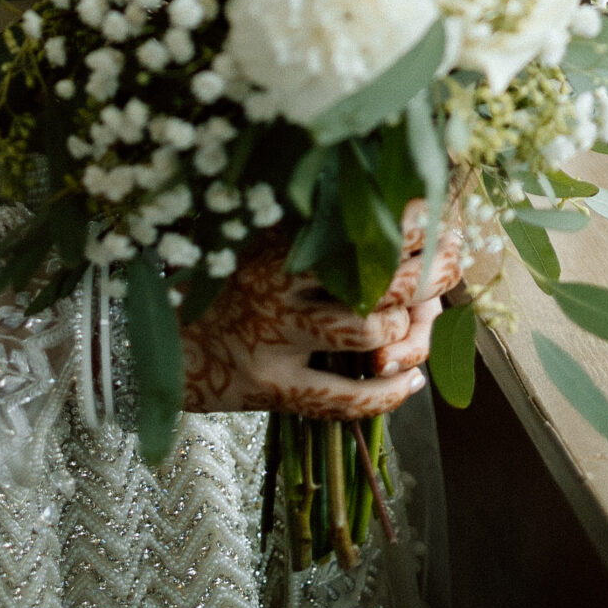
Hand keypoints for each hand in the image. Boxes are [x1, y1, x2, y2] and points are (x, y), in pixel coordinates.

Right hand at [180, 199, 463, 418]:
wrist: (156, 344)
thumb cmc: (216, 287)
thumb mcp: (253, 242)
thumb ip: (305, 229)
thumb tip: (388, 211)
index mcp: (275, 242)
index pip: (359, 224)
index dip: (412, 223)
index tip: (442, 216)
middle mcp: (277, 286)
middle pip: (379, 278)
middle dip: (431, 273)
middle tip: (451, 264)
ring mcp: (277, 340)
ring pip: (372, 332)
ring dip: (408, 332)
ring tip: (416, 326)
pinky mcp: (276, 389)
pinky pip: (351, 397)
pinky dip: (392, 391)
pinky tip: (411, 381)